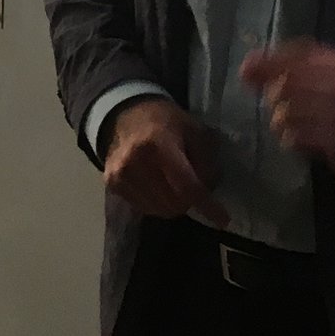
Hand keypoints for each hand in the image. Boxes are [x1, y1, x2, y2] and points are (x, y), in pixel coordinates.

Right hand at [101, 97, 229, 226]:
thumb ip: (206, 162)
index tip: (223, 220)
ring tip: (173, 186)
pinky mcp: (111, 184)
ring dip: (173, 204)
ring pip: (159, 210)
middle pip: (174, 203)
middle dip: (189, 201)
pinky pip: (144, 208)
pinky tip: (157, 186)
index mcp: (158, 145)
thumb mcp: (196, 132)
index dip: (206, 205)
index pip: (186, 185)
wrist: (127, 115)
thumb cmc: (167, 123)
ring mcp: (119, 175)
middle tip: (192, 189)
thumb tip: (208, 191)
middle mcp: (134, 162)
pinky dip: (156, 203)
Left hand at [242, 39, 334, 181]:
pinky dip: (293, 139)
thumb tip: (247, 68)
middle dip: (274, 95)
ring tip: (284, 125)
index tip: (246, 72)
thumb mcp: (318, 81)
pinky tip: (293, 140)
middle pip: (293, 83)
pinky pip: (308, 137)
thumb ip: (284, 70)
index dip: (269, 62)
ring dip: (281, 120)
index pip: (300, 54)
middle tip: (274, 106)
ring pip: (296, 111)